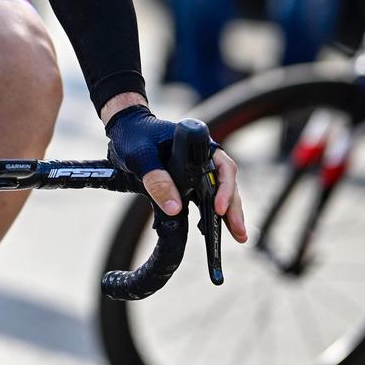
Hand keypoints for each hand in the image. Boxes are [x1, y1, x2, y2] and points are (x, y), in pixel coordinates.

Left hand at [100, 98, 248, 243]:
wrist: (125, 128)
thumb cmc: (134, 136)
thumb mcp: (141, 157)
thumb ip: (156, 179)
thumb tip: (174, 208)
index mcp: (198, 146)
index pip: (222, 167)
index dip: (225, 188)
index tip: (218, 207)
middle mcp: (203, 158)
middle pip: (226, 183)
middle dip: (234, 209)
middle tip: (238, 232)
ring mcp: (197, 170)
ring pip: (220, 192)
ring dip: (229, 214)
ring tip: (238, 235)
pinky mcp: (189, 181)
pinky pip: (205, 198)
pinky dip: (212, 214)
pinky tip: (215, 230)